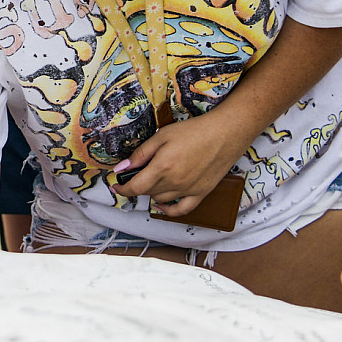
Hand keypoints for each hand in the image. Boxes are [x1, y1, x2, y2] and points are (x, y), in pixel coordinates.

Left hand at [111, 110, 252, 216]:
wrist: (225, 134)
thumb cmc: (194, 131)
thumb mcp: (162, 137)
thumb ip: (141, 154)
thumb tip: (123, 167)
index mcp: (162, 168)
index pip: (135, 187)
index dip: (122, 188)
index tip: (116, 186)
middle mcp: (174, 183)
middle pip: (147, 192)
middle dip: (137, 185)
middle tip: (136, 174)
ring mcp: (188, 190)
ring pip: (161, 199)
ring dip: (151, 192)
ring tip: (151, 180)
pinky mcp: (201, 193)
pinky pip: (182, 209)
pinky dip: (169, 210)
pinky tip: (162, 204)